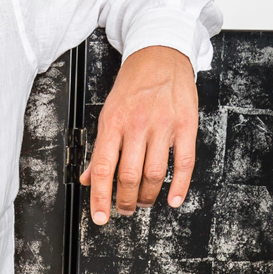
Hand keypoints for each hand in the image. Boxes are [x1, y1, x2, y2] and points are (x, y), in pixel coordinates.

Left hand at [78, 45, 197, 224]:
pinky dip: (179, 186)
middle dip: (123, 200)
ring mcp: (163, 125)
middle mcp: (136, 125)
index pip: (102, 167)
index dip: (99, 197)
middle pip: (128, 175)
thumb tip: (87, 178)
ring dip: (147, 196)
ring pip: (154, 173)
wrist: (159, 56)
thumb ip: (100, 147)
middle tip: (122, 210)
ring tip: (141, 203)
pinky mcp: (185, 125)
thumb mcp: (108, 112)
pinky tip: (172, 200)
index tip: (98, 217)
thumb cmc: (132, 85)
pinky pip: (184, 163)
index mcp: (112, 122)